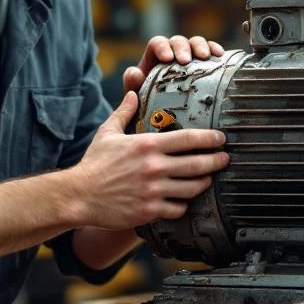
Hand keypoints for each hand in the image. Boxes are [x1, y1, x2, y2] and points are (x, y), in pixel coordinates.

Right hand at [70, 91, 228, 229]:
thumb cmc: (94, 163)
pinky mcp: (150, 210)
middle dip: (217, 161)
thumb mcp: (107, 132)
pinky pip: (178, 208)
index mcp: (147, 145)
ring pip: (192, 188)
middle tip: (225, 159)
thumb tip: (133, 92)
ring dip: (204, 183)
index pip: (189, 138)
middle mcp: (154, 167)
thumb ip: (124, 112)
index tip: (221, 138)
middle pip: (198, 164)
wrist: (78, 195)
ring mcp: (154, 191)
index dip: (210, 138)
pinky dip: (184, 204)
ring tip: (208, 178)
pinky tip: (184, 200)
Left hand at [122, 35, 225, 94]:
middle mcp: (172, 52)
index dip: (162, 47)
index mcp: (154, 57)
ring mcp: (189, 56)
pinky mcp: (204, 63)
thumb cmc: (148, 102)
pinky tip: (220, 55)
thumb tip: (134, 73)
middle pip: (178, 41)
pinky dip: (214, 49)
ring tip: (204, 57)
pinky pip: (210, 50)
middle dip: (183, 48)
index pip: (157, 43)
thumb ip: (132, 84)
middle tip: (186, 61)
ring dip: (200, 46)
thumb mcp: (138, 94)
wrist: (165, 114)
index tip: (167, 58)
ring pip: (195, 42)